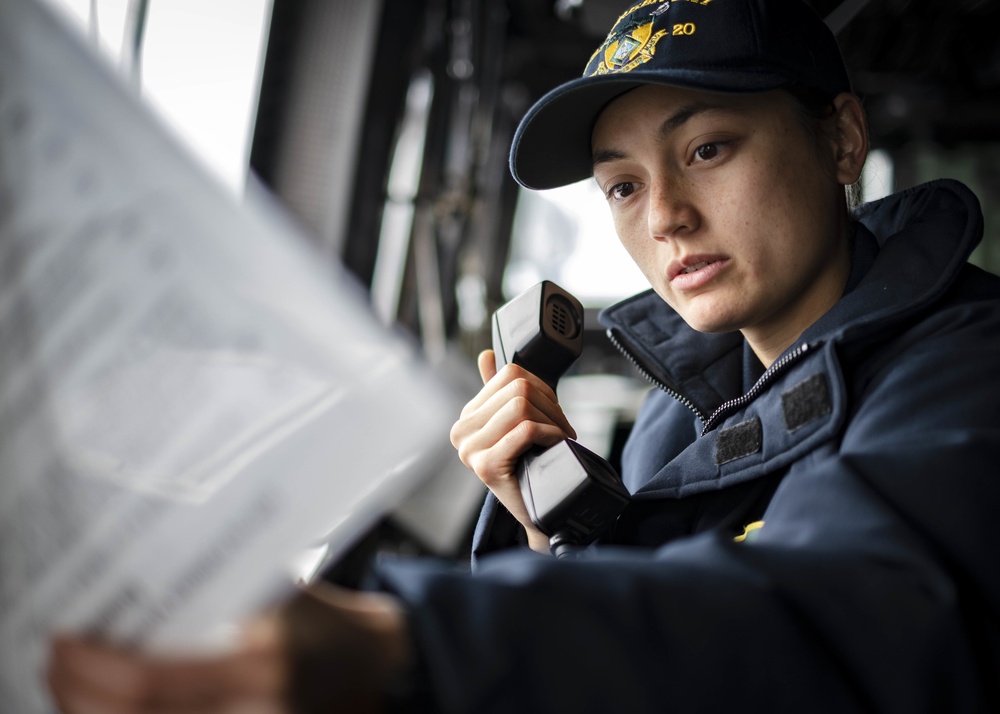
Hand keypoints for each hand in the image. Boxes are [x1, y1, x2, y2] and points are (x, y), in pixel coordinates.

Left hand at [47, 584, 410, 713]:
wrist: (380, 673)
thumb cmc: (334, 627)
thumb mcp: (286, 591)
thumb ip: (229, 584)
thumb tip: (151, 564)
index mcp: (262, 667)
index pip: (151, 684)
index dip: (94, 668)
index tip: (65, 638)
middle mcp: (250, 713)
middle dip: (76, 693)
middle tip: (56, 657)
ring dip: (91, 713)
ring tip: (73, 680)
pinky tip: (111, 705)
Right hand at [449, 349, 576, 552]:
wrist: (538, 512)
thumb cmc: (530, 465)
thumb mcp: (514, 424)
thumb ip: (498, 392)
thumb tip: (485, 354)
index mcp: (467, 417)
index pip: (509, 374)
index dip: (541, 387)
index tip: (553, 412)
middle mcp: (461, 431)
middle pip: (518, 389)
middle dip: (551, 406)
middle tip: (563, 428)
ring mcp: (470, 450)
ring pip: (521, 406)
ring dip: (553, 421)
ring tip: (560, 437)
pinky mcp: (486, 467)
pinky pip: (525, 430)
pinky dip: (549, 434)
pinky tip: (555, 445)